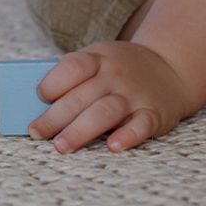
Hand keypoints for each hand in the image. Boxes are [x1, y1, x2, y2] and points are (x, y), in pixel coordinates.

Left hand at [28, 41, 199, 152]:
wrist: (168, 67)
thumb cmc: (118, 70)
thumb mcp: (98, 60)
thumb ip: (74, 79)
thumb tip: (40, 108)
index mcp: (97, 58)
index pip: (72, 67)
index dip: (53, 82)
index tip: (39, 98)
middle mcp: (115, 75)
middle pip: (81, 96)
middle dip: (56, 117)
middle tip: (36, 133)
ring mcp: (135, 95)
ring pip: (105, 112)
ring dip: (81, 130)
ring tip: (61, 146)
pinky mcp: (154, 115)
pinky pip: (141, 126)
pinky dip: (128, 136)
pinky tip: (113, 147)